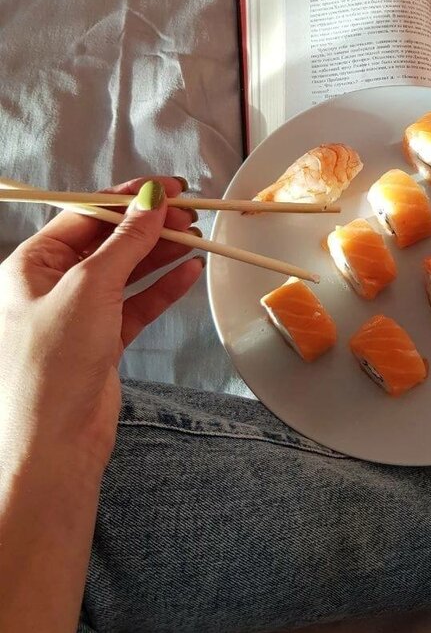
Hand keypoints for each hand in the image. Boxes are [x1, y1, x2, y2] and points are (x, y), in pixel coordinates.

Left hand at [0, 176, 203, 475]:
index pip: (85, 215)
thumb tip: (150, 199)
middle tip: (191, 214)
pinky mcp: (102, 341)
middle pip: (108, 241)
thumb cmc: (51, 365)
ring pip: (126, 271)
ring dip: (161, 253)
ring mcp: (78, 314)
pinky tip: (189, 273)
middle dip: (150, 225)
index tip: (170, 188)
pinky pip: (137, 304)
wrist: (53, 444)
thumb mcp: (89, 288)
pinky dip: (163, 288)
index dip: (129, 198)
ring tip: (197, 238)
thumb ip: (125, 241)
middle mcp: (51, 285)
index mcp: (31, 265)